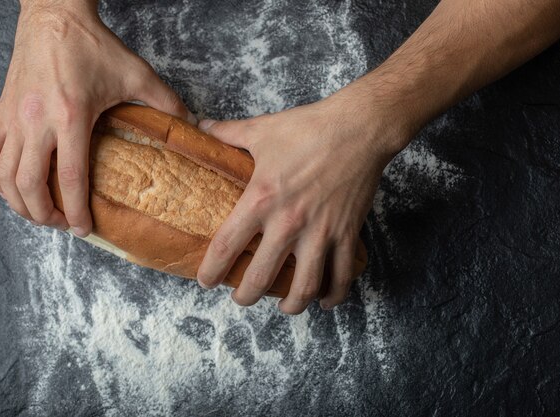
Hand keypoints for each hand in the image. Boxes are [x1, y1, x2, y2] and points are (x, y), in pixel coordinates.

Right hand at [0, 0, 194, 235]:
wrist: (53, 16)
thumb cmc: (92, 45)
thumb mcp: (137, 73)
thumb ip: (166, 101)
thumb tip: (191, 124)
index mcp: (71, 116)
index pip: (69, 177)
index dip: (76, 210)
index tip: (84, 229)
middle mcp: (36, 121)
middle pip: (29, 185)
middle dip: (45, 215)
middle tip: (64, 224)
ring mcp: (14, 118)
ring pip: (4, 176)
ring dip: (19, 203)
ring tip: (40, 214)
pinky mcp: (2, 112)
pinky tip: (11, 189)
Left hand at [195, 88, 405, 313]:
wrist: (359, 128)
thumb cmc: (309, 128)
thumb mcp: (262, 130)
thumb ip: (228, 133)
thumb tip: (200, 126)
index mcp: (261, 200)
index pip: (226, 246)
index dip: (212, 270)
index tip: (206, 281)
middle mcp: (289, 223)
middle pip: (261, 277)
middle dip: (246, 295)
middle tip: (241, 297)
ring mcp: (321, 232)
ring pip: (304, 287)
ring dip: (291, 305)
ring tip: (283, 307)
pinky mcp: (347, 234)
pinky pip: (341, 276)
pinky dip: (333, 295)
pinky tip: (324, 301)